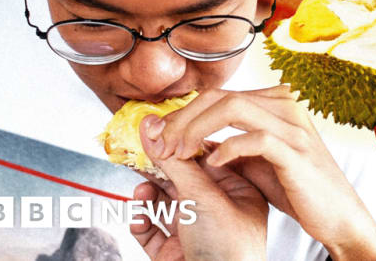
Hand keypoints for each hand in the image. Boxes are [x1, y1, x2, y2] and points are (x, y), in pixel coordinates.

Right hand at [130, 115, 268, 260]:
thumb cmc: (229, 251)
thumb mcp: (203, 196)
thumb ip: (174, 161)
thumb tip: (153, 127)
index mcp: (238, 192)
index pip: (205, 157)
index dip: (180, 143)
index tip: (157, 129)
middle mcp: (217, 210)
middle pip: (180, 177)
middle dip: (158, 167)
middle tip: (137, 150)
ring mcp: (193, 230)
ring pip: (161, 201)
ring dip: (147, 193)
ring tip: (141, 187)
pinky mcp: (171, 251)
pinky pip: (149, 228)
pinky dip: (141, 219)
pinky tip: (140, 214)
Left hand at [144, 85, 375, 260]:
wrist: (337, 213)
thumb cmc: (298, 186)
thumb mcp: (257, 160)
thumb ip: (229, 143)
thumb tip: (187, 139)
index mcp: (274, 102)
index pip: (217, 94)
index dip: (183, 113)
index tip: (162, 136)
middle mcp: (284, 105)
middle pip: (218, 96)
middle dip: (182, 118)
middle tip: (162, 143)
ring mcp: (292, 126)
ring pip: (231, 108)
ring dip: (196, 129)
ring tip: (180, 152)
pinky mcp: (296, 151)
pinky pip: (255, 138)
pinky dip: (228, 149)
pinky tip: (214, 164)